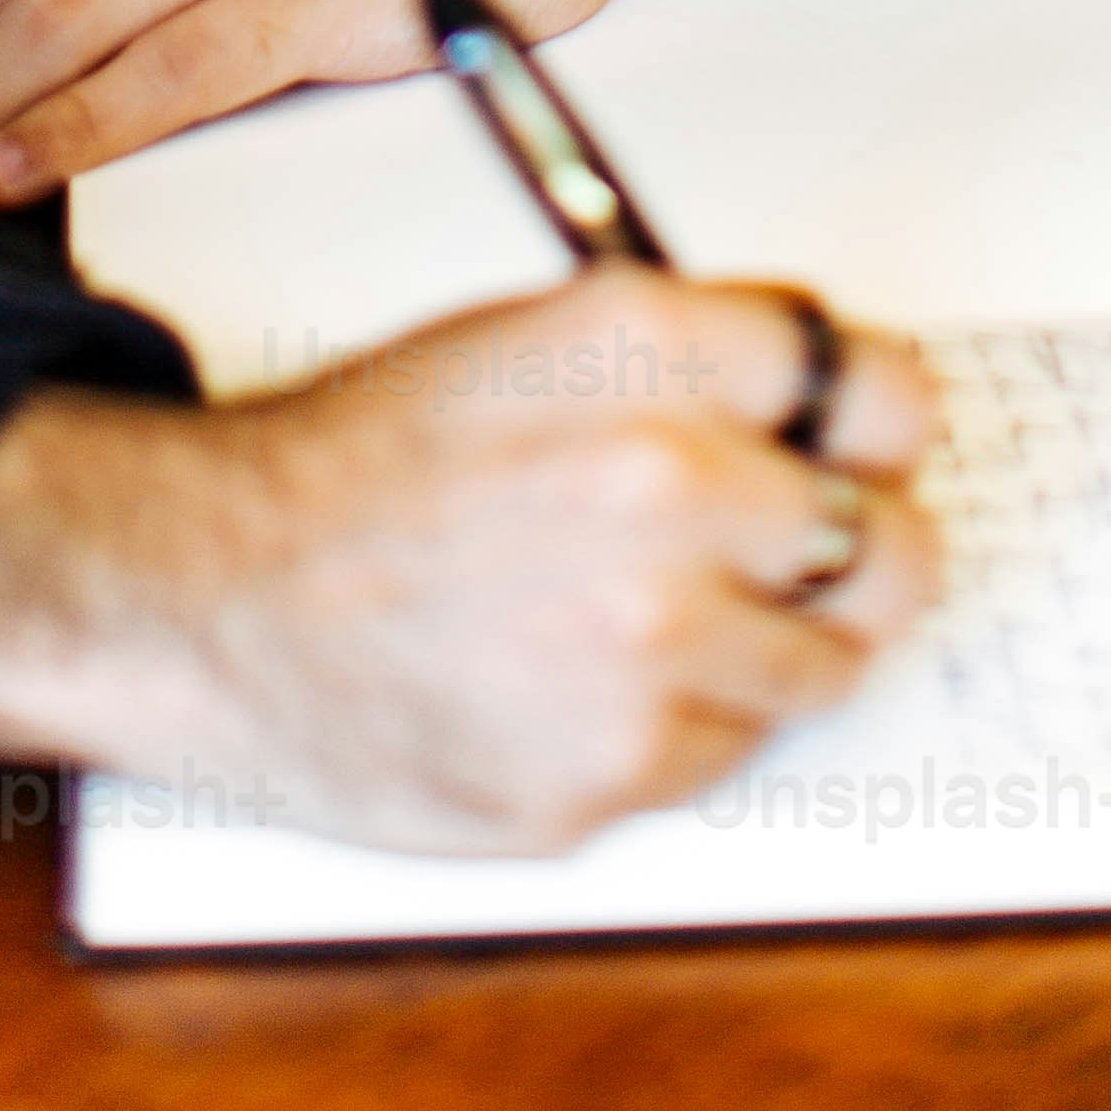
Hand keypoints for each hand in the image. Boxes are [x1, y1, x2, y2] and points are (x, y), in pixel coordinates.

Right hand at [0, 265, 939, 853]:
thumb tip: (834, 413)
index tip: (870, 452)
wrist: (215, 591)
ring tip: (665, 620)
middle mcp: (665, 483)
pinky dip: (681, 727)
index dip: (878, 426)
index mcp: (647, 346)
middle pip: (894, 542)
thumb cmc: (364, 464)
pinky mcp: (612, 773)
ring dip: (772, 648)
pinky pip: (729, 753)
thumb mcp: (534, 337)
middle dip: (858, 550)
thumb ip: (695, 363)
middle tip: (801, 556)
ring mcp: (645, 643)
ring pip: (827, 665)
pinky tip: (587, 683)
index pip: (883, 389)